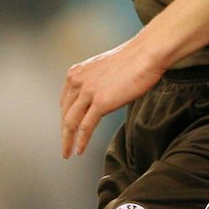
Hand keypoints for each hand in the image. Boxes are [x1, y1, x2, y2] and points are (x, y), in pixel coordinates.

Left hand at [59, 35, 170, 158]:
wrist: (145, 55)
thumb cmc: (131, 60)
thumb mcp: (103, 69)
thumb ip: (94, 83)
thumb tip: (96, 97)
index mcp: (76, 73)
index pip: (64, 101)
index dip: (64, 118)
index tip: (66, 130)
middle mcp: (77, 81)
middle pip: (65, 113)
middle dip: (64, 133)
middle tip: (65, 147)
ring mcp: (87, 92)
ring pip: (71, 122)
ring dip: (68, 141)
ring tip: (68, 153)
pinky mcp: (100, 102)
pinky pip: (85, 127)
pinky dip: (81, 141)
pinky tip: (79, 150)